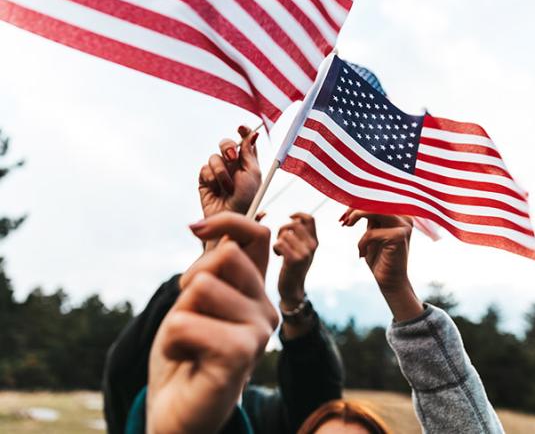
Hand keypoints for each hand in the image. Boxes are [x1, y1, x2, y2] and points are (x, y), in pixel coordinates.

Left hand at [148, 213, 277, 433]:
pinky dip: (171, 340)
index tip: (194, 230)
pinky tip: (184, 358)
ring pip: (201, 287)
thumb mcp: (194, 300)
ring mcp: (258, 332)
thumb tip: (204, 226)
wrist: (176, 410)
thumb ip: (210, 267)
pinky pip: (185, 322)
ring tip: (188, 341)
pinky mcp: (241, 355)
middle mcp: (265, 308)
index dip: (228, 221)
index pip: (257, 236)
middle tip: (189, 313)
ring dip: (178, 314)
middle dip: (190, 280)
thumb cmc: (185, 351)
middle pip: (224, 256)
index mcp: (255, 291)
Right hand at [199, 125, 260, 216]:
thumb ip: (249, 153)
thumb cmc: (246, 198)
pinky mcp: (205, 181)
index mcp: (247, 163)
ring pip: (214, 157)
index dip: (243, 132)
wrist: (229, 217)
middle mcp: (233, 166)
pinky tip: (217, 190)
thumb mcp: (252, 174)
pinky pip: (204, 168)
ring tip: (228, 187)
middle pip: (226, 144)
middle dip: (227, 147)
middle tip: (232, 157)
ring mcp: (218, 173)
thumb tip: (253, 133)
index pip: (244, 142)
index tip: (242, 128)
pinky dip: (212, 178)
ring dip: (222, 172)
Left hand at [273, 213, 317, 308]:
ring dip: (278, 241)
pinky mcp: (294, 260)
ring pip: (285, 234)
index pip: (310, 218)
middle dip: (283, 229)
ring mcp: (304, 253)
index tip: (289, 217)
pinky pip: (280, 243)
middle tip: (280, 239)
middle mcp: (312, 246)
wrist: (293, 289)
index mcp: (315, 241)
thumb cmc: (293, 267)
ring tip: (280, 251)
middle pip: (294, 224)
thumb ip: (301, 235)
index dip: (298, 214)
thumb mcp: (302, 250)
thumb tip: (293, 218)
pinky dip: (276, 248)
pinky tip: (278, 256)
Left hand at [341, 208, 423, 320]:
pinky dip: (362, 242)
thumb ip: (370, 216)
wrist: (389, 281)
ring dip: (356, 216)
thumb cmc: (379, 257)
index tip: (344, 214)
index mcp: (400, 214)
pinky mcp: (400, 236)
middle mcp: (405, 217)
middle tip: (343, 220)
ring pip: (374, 210)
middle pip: (376, 200)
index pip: (378, 198)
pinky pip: (372, 233)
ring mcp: (404, 226)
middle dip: (355, 207)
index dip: (358, 202)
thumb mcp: (372, 232)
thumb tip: (355, 200)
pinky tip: (362, 254)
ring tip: (347, 225)